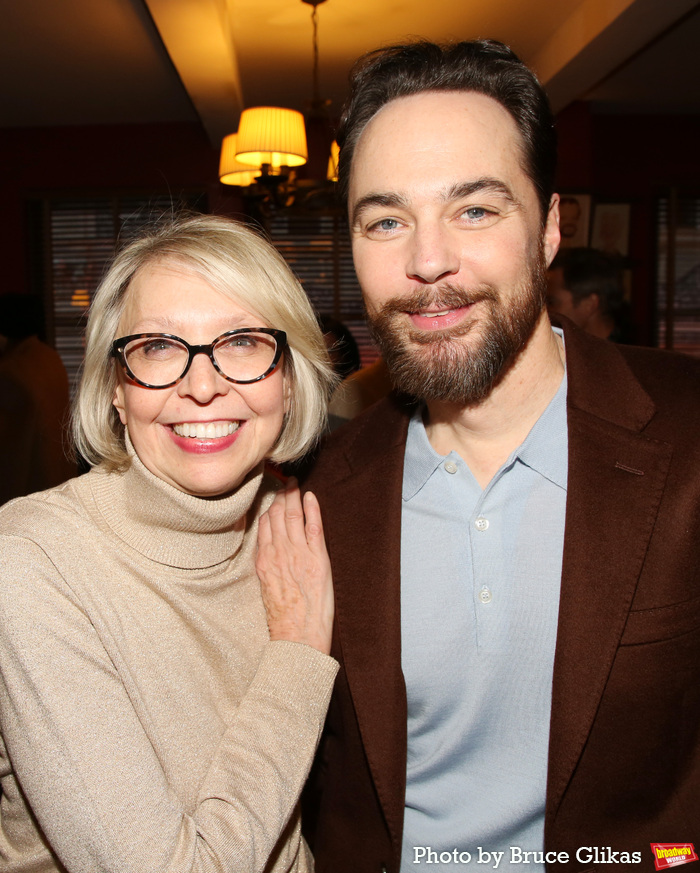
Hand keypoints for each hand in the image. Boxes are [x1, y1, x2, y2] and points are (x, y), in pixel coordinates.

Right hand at [256, 479, 333, 654]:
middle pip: (277, 515)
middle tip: (284, 482)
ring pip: (293, 516)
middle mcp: (279, 552)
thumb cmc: (283, 619)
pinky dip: (312, 509)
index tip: (272, 497)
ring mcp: (298, 553)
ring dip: (294, 496)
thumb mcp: (266, 590)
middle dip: (280, 496)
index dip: (268, 508)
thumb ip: (268, 568)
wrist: (297, 635)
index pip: (264, 525)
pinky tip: (311, 496)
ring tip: (295, 483)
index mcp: (264, 560)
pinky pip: (314, 526)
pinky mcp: (317, 558)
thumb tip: (270, 557)